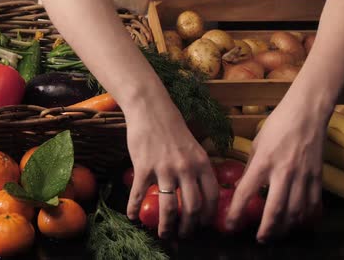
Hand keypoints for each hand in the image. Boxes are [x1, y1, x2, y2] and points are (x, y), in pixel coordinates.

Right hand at [125, 99, 217, 237]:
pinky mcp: (144, 167)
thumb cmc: (171, 126)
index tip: (202, 224)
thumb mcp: (193, 145)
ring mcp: (164, 169)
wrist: (150, 108)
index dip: (208, 216)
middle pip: (192, 207)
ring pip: (169, 207)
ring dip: (166, 226)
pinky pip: (140, 194)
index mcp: (202, 163)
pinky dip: (135, 208)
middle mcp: (186, 168)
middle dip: (189, 227)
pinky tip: (132, 216)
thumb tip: (199, 190)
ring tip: (164, 234)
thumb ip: (197, 167)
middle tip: (184, 234)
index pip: (211, 197)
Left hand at [226, 103, 325, 241]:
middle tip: (260, 239)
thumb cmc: (277, 125)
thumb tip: (243, 188)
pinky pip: (313, 203)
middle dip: (267, 229)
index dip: (236, 212)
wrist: (307, 113)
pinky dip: (305, 216)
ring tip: (277, 233)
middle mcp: (283, 171)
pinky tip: (297, 222)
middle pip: (275, 210)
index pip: (246, 193)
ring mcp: (303, 175)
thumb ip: (251, 168)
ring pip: (296, 211)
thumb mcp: (256, 145)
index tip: (230, 226)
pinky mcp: (317, 176)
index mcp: (263, 162)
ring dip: (286, 227)